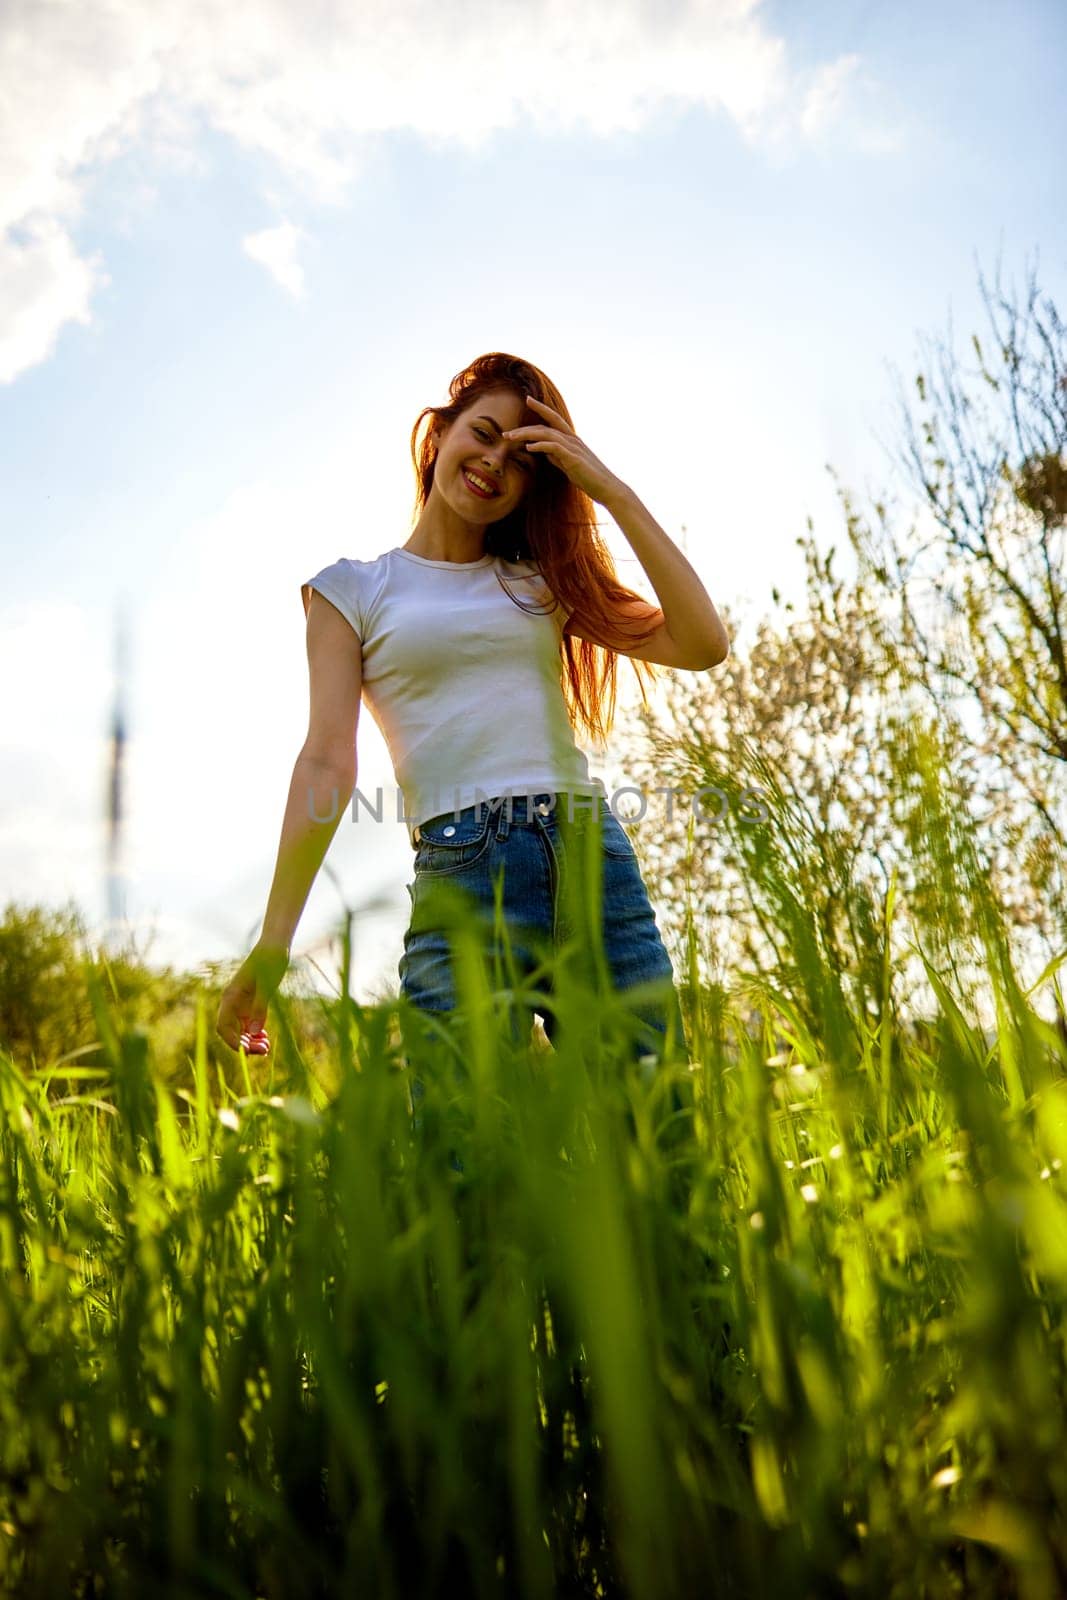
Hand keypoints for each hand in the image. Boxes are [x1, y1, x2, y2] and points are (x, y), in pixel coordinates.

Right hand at [215, 941, 289, 1053]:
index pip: (224, 1026)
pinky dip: (255, 1034)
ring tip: (266, 1047)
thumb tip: (253, 1032)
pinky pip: (248, 1025)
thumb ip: (260, 1008)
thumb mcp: (267, 985)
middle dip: (245, 1044)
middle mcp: (233, 1003)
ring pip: (240, 1030)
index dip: (232, 1041)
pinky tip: (265, 1038)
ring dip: (250, 1041)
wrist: (275, 946)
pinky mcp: (251, 1004)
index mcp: (231, 997)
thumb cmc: (270, 961)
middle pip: (232, 1031)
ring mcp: (241, 1004)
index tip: (247, 1051)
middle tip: (264, 1051)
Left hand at [504, 395, 626, 507]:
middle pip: (547, 424)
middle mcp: (573, 439)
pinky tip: (529, 448)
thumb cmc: (589, 479)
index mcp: (572, 439)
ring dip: (527, 435)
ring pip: (547, 434)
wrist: (608, 489)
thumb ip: (556, 456)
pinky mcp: (574, 459)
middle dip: (526, 426)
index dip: (541, 409)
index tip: (528, 400)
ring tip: (511, 438)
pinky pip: (554, 447)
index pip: (554, 419)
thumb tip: (542, 451)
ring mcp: (574, 448)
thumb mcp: (569, 465)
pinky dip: (540, 445)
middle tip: (507, 432)